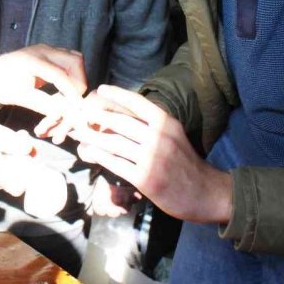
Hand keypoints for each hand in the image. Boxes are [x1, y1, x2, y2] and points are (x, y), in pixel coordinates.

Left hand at [0, 44, 87, 117]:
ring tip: (69, 94)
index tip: (78, 108)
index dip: (72, 93)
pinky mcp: (48, 52)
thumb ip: (43, 105)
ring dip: (77, 76)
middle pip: (75, 60)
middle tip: (73, 99)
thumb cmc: (0, 85)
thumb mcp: (20, 98)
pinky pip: (69, 59)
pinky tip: (64, 87)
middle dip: (79, 81)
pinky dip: (72, 73)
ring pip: (74, 58)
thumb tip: (63, 114)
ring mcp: (46, 49)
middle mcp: (43, 50)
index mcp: (33, 60)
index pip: (61, 76)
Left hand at [72, 85, 233, 223]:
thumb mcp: (174, 136)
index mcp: (167, 123)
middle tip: (80, 114)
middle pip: (120, 122)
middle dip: (97, 117)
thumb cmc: (185, 163)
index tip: (100, 90)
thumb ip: (151, 127)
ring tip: (78, 133)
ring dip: (92, 137)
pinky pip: (116, 163)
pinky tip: (89, 152)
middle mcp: (159, 137)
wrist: (206, 193)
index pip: (138, 103)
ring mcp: (152, 158)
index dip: (117, 94)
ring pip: (114, 143)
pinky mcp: (145, 179)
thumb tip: (120, 117)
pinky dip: (99, 156)